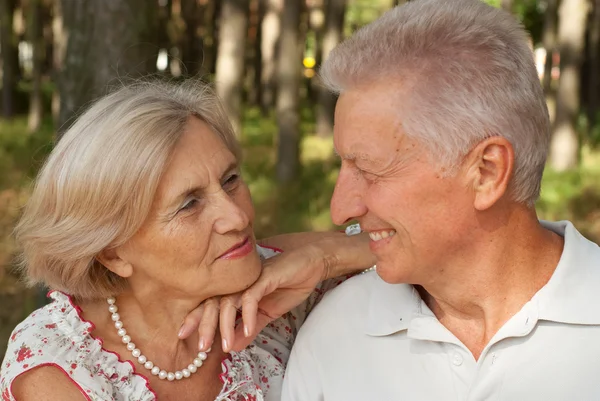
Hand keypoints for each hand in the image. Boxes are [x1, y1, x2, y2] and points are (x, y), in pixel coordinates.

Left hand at [179, 232, 373, 351]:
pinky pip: (251, 296)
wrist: (311, 264)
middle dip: (205, 325)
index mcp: (235, 289)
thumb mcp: (267, 314)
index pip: (210, 304)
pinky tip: (247, 329)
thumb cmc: (288, 284)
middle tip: (199, 347)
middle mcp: (238, 282)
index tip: (184, 337)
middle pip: (214, 303)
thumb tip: (233, 347)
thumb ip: (250, 328)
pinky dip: (248, 313)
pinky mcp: (264, 276)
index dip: (197, 319)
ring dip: (226, 324)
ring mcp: (250, 278)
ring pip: (229, 301)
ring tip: (226, 345)